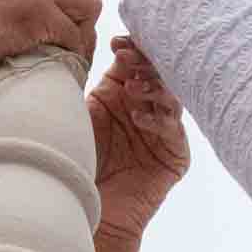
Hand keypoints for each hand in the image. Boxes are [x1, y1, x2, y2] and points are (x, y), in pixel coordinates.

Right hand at [0, 0, 105, 85]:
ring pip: (91, 4)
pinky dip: (71, 54)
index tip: (66, 17)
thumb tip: (51, 6)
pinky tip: (57, 63)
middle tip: (70, 36)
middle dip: (85, 9)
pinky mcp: (37, 11)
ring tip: (65, 52)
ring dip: (82, 32)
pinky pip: (76, 35)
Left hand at [88, 36, 187, 249]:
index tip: (118, 42)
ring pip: (171, 98)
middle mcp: (146, 108)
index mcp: (123, 94)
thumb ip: (91, 83)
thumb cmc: (76, 160)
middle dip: (145, 62)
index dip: (132, 49)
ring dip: (153, 88)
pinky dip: (158, 120)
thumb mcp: (81, 115)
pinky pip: (174, 131)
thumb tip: (90, 42)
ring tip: (132, 87)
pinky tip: (138, 118)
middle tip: (128, 56)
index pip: (135, 63)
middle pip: (158, 75)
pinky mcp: (175, 156)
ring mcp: (163, 132)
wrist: (83, 209)